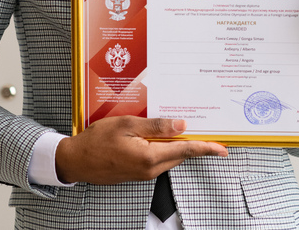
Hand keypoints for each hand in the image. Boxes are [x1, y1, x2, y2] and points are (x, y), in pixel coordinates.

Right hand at [55, 116, 227, 184]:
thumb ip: (156, 126)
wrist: (76, 160)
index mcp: (150, 158)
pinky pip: (157, 159)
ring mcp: (143, 173)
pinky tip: (157, 134)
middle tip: (203, 126)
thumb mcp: (127, 125)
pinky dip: (162, 147)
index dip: (207, 148)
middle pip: (179, 154)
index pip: (186, 151)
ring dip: (175, 143)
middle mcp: (150, 170)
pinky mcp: (137, 172)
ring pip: (168, 156)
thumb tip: (181, 126)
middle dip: (192, 142)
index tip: (222, 149)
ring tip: (176, 126)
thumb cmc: (97, 141)